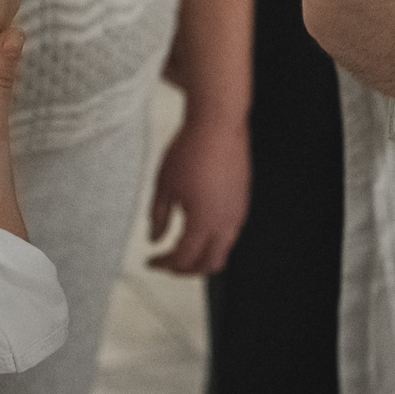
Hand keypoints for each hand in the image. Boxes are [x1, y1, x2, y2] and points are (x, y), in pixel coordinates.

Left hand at [145, 113, 249, 274]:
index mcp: (204, 223)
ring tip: (181, 247)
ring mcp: (238, 213)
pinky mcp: (243, 201)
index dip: (165, 264)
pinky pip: (230, 233)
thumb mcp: (164, 186)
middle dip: (186, 269)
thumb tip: (155, 237)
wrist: (218, 124)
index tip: (152, 260)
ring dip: (202, 255)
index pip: (183, 259)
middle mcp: (226, 223)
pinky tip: (198, 227)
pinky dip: (213, 240)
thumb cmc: (191, 150)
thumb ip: (158, 217)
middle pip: (208, 264)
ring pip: (223, 250)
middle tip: (168, 263)